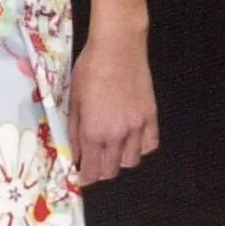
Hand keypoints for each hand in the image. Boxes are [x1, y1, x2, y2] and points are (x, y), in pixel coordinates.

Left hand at [67, 27, 158, 183]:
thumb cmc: (89, 70)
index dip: (85, 178)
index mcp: (94, 132)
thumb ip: (73, 132)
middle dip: (100, 170)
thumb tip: (74, 155)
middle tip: (93, 162)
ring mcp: (137, 127)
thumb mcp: (73, 101)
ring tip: (112, 149)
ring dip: (120, 160)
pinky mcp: (151, 116)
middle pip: (111, 170)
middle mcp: (117, 135)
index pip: (91, 170)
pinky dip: (140, 148)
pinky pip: (150, 145)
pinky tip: (131, 139)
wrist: (118, 48)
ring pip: (132, 161)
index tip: (81, 176)